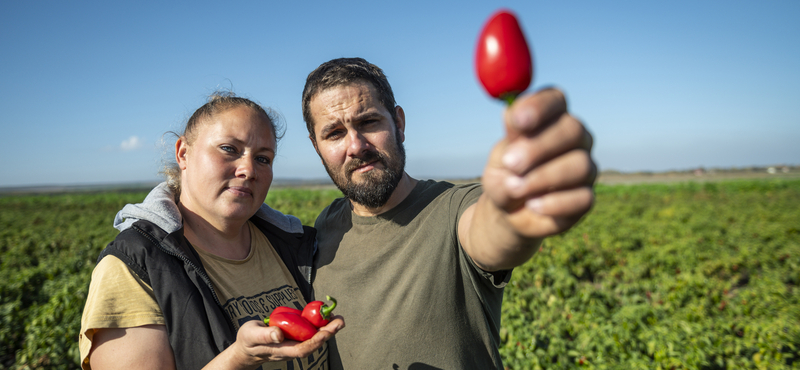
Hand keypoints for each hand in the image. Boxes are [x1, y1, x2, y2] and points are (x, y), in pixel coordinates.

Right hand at [204, 316, 344, 368]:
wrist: (246, 347)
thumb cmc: (247, 340)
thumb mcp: (252, 335)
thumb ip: (265, 335)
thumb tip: (279, 334)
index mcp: (282, 350)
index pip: (303, 349)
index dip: (316, 341)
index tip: (327, 331)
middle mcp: (291, 349)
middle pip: (313, 344)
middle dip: (328, 333)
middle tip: (340, 321)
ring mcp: (293, 344)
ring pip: (313, 338)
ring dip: (327, 329)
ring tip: (338, 318)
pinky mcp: (294, 338)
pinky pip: (309, 333)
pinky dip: (318, 325)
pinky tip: (325, 316)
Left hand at [482, 88, 595, 237]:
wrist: (509, 211)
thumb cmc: (506, 175)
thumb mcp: (500, 157)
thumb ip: (509, 139)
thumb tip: (512, 113)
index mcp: (551, 119)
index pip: (555, 100)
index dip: (539, 107)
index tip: (518, 120)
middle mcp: (574, 138)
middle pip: (572, 130)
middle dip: (539, 147)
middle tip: (511, 163)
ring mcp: (585, 166)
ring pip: (579, 164)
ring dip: (542, 177)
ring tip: (515, 187)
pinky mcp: (586, 196)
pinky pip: (582, 197)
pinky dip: (553, 203)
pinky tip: (532, 204)